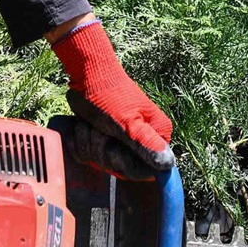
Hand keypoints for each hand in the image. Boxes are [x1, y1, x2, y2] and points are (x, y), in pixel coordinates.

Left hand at [52, 18, 174, 176]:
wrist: (86, 76)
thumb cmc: (110, 96)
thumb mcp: (128, 122)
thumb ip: (147, 145)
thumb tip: (168, 165)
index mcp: (155, 137)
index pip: (144, 171)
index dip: (125, 166)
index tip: (114, 149)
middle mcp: (140, 141)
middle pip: (119, 168)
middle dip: (102, 151)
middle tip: (100, 130)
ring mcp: (118, 141)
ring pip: (99, 163)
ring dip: (89, 143)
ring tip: (90, 124)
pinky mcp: (99, 139)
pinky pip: (86, 155)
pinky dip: (79, 142)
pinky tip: (80, 127)